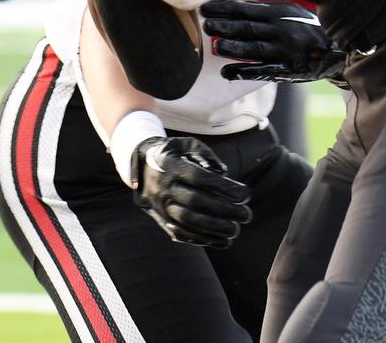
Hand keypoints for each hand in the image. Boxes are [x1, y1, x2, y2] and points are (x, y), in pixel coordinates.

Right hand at [131, 136, 252, 247]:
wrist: (139, 166)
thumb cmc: (172, 152)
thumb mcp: (186, 144)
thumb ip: (206, 154)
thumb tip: (224, 173)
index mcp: (169, 165)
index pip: (199, 178)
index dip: (223, 187)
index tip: (246, 194)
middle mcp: (162, 187)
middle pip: (195, 201)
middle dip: (224, 210)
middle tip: (247, 214)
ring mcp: (160, 206)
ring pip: (187, 221)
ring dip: (214, 228)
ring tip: (236, 230)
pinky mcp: (161, 220)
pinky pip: (181, 233)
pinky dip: (203, 239)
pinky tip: (223, 241)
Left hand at [201, 0, 346, 84]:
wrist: (337, 49)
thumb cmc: (308, 26)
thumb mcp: (292, 10)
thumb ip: (268, 8)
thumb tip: (240, 5)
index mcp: (281, 12)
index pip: (247, 9)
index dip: (225, 9)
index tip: (206, 8)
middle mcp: (281, 30)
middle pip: (247, 28)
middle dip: (224, 26)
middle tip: (206, 25)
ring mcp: (284, 51)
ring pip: (253, 49)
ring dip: (232, 48)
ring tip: (216, 46)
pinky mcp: (286, 70)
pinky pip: (262, 71)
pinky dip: (243, 72)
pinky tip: (227, 72)